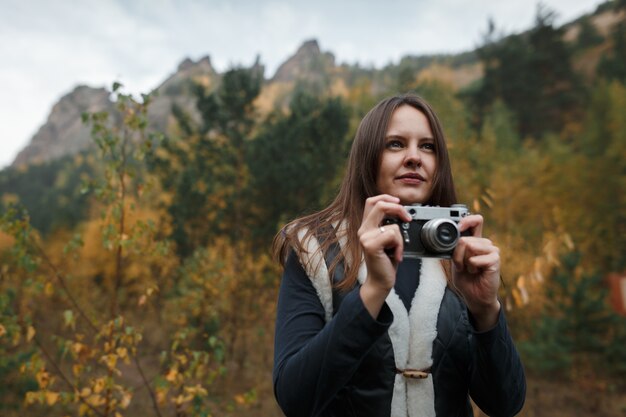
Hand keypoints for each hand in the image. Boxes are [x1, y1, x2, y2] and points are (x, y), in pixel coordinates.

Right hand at [358, 195, 410, 317]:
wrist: (380, 281)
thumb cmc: (386, 261)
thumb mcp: (387, 240)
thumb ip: (388, 225)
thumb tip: (400, 211)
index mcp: (366, 226)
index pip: (372, 201)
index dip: (386, 197)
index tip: (399, 203)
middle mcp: (363, 230)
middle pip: (380, 205)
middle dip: (399, 209)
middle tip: (407, 218)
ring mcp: (365, 237)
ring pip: (393, 225)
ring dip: (401, 239)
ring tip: (397, 250)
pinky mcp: (371, 245)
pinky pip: (393, 235)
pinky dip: (399, 246)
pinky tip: (395, 255)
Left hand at [452, 214, 500, 330]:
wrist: (475, 296)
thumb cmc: (466, 279)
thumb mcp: (455, 262)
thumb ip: (455, 249)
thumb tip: (457, 239)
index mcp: (475, 241)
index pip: (476, 221)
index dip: (467, 220)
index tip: (459, 226)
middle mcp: (485, 244)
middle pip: (465, 239)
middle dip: (457, 254)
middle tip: (462, 266)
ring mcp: (492, 251)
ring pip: (469, 246)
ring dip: (464, 261)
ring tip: (470, 269)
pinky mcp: (495, 260)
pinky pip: (476, 258)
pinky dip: (471, 267)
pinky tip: (476, 272)